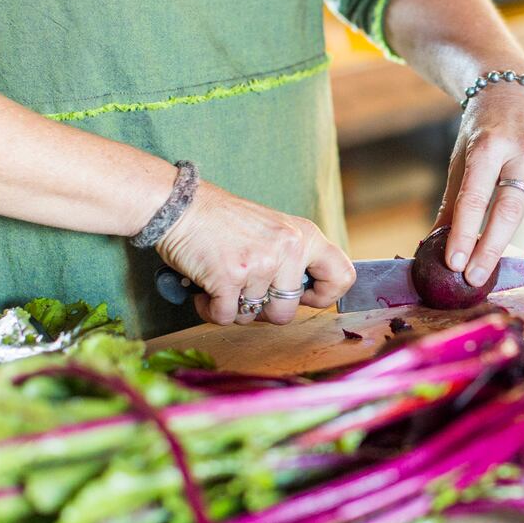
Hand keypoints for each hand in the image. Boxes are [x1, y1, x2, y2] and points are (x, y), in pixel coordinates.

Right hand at [156, 182, 355, 324]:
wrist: (180, 205)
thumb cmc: (224, 221)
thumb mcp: (274, 229)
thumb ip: (294, 258)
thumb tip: (304, 297)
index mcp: (305, 236)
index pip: (343, 277)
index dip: (323, 297)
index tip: (302, 298)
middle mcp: (288, 248)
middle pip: (288, 312)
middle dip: (263, 311)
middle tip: (244, 291)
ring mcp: (260, 263)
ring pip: (252, 316)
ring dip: (233, 307)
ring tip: (221, 280)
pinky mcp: (229, 277)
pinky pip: (226, 316)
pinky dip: (211, 310)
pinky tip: (205, 289)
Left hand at [435, 76, 523, 285]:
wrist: (512, 88)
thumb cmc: (481, 132)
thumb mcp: (460, 159)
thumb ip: (452, 203)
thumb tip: (433, 246)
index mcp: (487, 148)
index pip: (473, 197)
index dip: (463, 233)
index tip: (454, 263)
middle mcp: (520, 151)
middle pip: (509, 206)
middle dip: (492, 246)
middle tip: (477, 277)